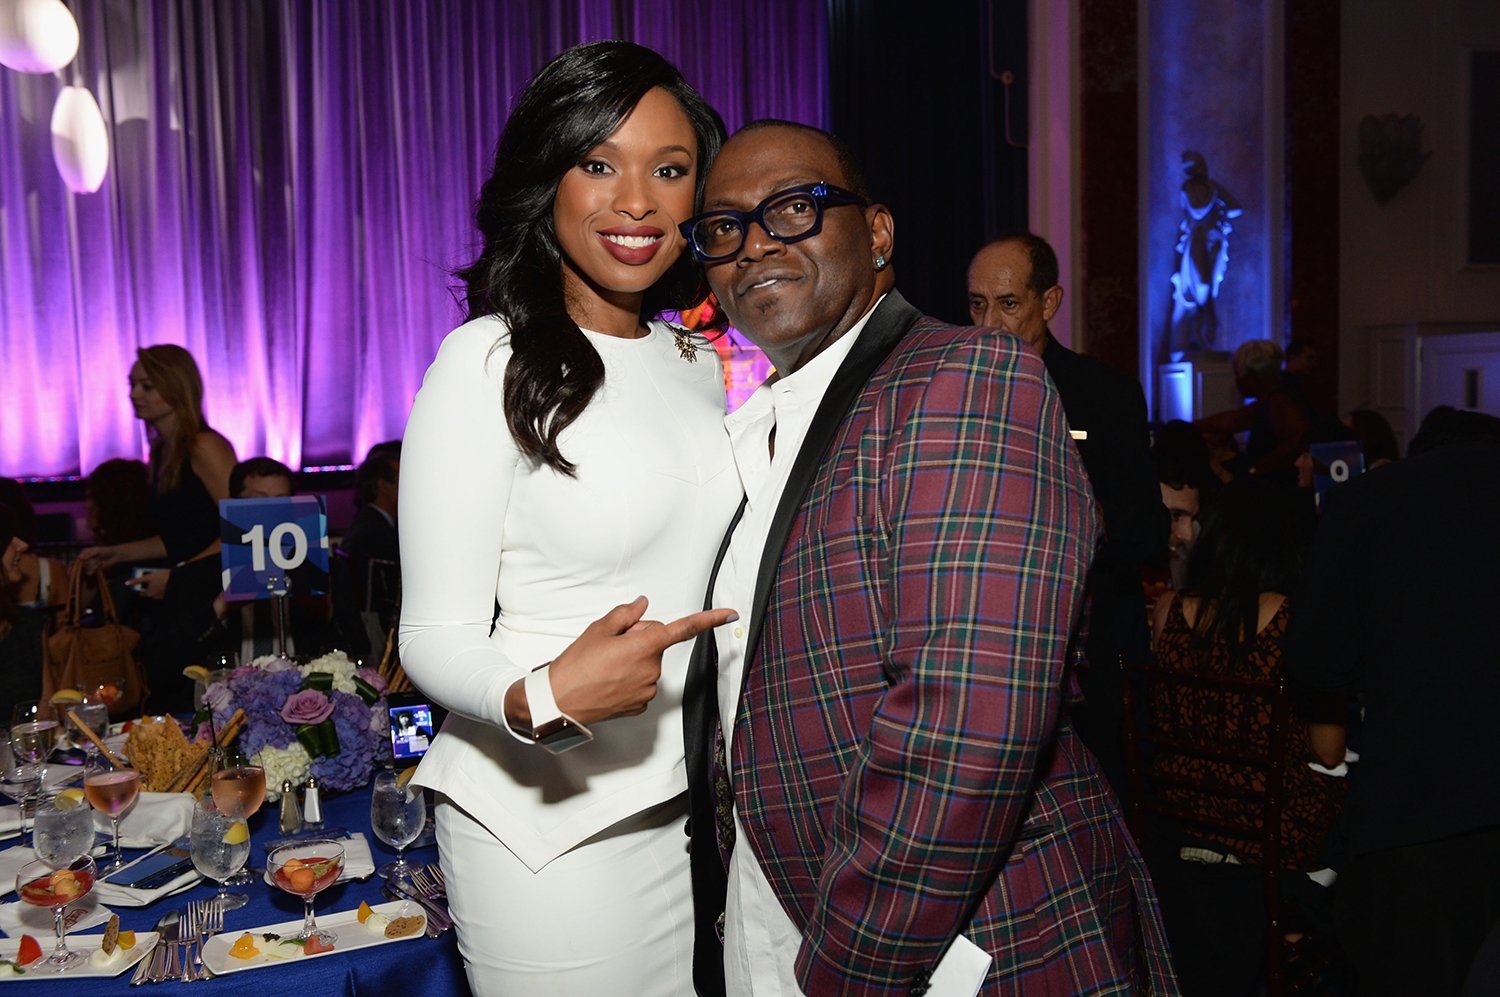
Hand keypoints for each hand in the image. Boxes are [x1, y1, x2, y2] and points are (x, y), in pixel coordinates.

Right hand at [75, 545, 119, 572]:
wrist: (114, 555)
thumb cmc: (106, 551)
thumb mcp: (97, 551)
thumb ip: (88, 554)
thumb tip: (79, 557)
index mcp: (84, 552)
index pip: (76, 559)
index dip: (73, 564)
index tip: (71, 569)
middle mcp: (85, 558)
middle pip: (81, 565)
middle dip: (89, 563)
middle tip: (97, 559)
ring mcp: (89, 564)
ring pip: (86, 569)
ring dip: (94, 566)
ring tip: (99, 561)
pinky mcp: (93, 569)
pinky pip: (89, 572)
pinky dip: (95, 569)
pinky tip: (100, 565)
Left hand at [127, 569, 170, 599]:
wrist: (176, 578)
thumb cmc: (162, 577)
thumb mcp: (148, 577)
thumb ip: (137, 580)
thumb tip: (127, 583)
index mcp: (149, 593)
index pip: (141, 593)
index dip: (140, 587)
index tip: (142, 582)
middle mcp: (154, 597)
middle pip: (148, 592)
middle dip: (149, 586)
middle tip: (151, 579)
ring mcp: (162, 596)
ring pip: (156, 592)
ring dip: (156, 587)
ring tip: (159, 580)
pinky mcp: (168, 595)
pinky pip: (162, 592)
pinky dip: (162, 588)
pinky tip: (164, 583)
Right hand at [527, 596, 737, 727]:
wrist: (560, 702)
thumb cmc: (575, 666)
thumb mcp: (598, 629)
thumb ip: (626, 614)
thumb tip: (642, 605)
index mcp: (644, 646)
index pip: (683, 629)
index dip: (709, 620)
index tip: (730, 614)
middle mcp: (652, 669)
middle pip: (655, 642)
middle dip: (637, 638)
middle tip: (610, 645)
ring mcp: (648, 690)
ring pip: (648, 663)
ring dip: (632, 659)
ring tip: (604, 665)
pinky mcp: (640, 704)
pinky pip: (642, 682)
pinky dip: (629, 678)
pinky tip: (608, 680)